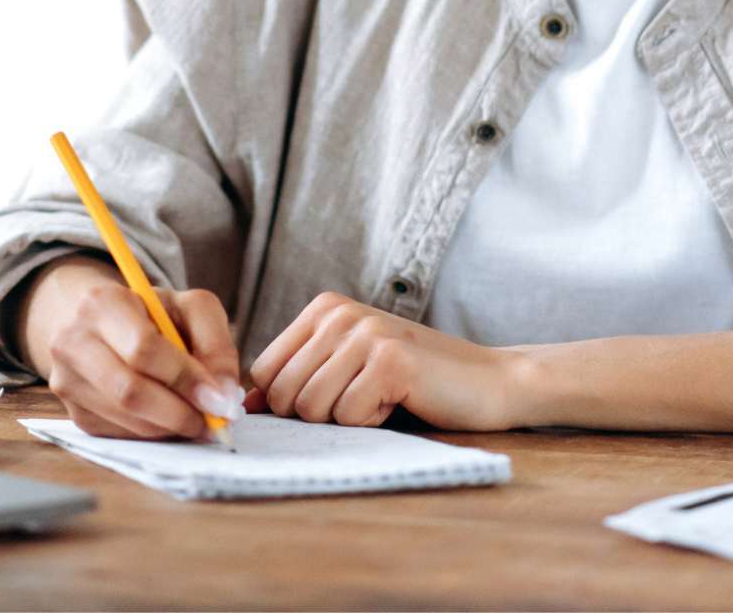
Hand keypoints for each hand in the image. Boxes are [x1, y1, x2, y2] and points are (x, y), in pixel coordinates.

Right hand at [10, 254, 244, 440]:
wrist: (98, 323)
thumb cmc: (151, 315)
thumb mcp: (189, 308)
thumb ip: (216, 344)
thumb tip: (226, 396)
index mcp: (101, 303)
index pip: (143, 348)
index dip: (186, 378)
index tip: (222, 399)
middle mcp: (72, 341)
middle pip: (130, 391)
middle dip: (180, 413)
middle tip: (214, 422)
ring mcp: (67, 381)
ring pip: (127, 419)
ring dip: (171, 427)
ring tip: (198, 419)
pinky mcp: (74, 413)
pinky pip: (121, 434)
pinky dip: (154, 432)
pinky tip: (168, 418)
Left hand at [246, 291, 519, 430]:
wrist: (490, 381)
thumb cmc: (415, 383)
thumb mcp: (348, 370)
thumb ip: (299, 378)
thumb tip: (242, 404)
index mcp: (323, 309)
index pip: (264, 372)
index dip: (286, 404)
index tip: (328, 404)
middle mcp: (338, 313)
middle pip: (282, 394)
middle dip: (317, 416)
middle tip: (363, 401)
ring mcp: (364, 333)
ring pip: (311, 408)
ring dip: (348, 419)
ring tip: (383, 398)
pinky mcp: (389, 360)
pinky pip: (349, 416)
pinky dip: (374, 423)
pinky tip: (402, 401)